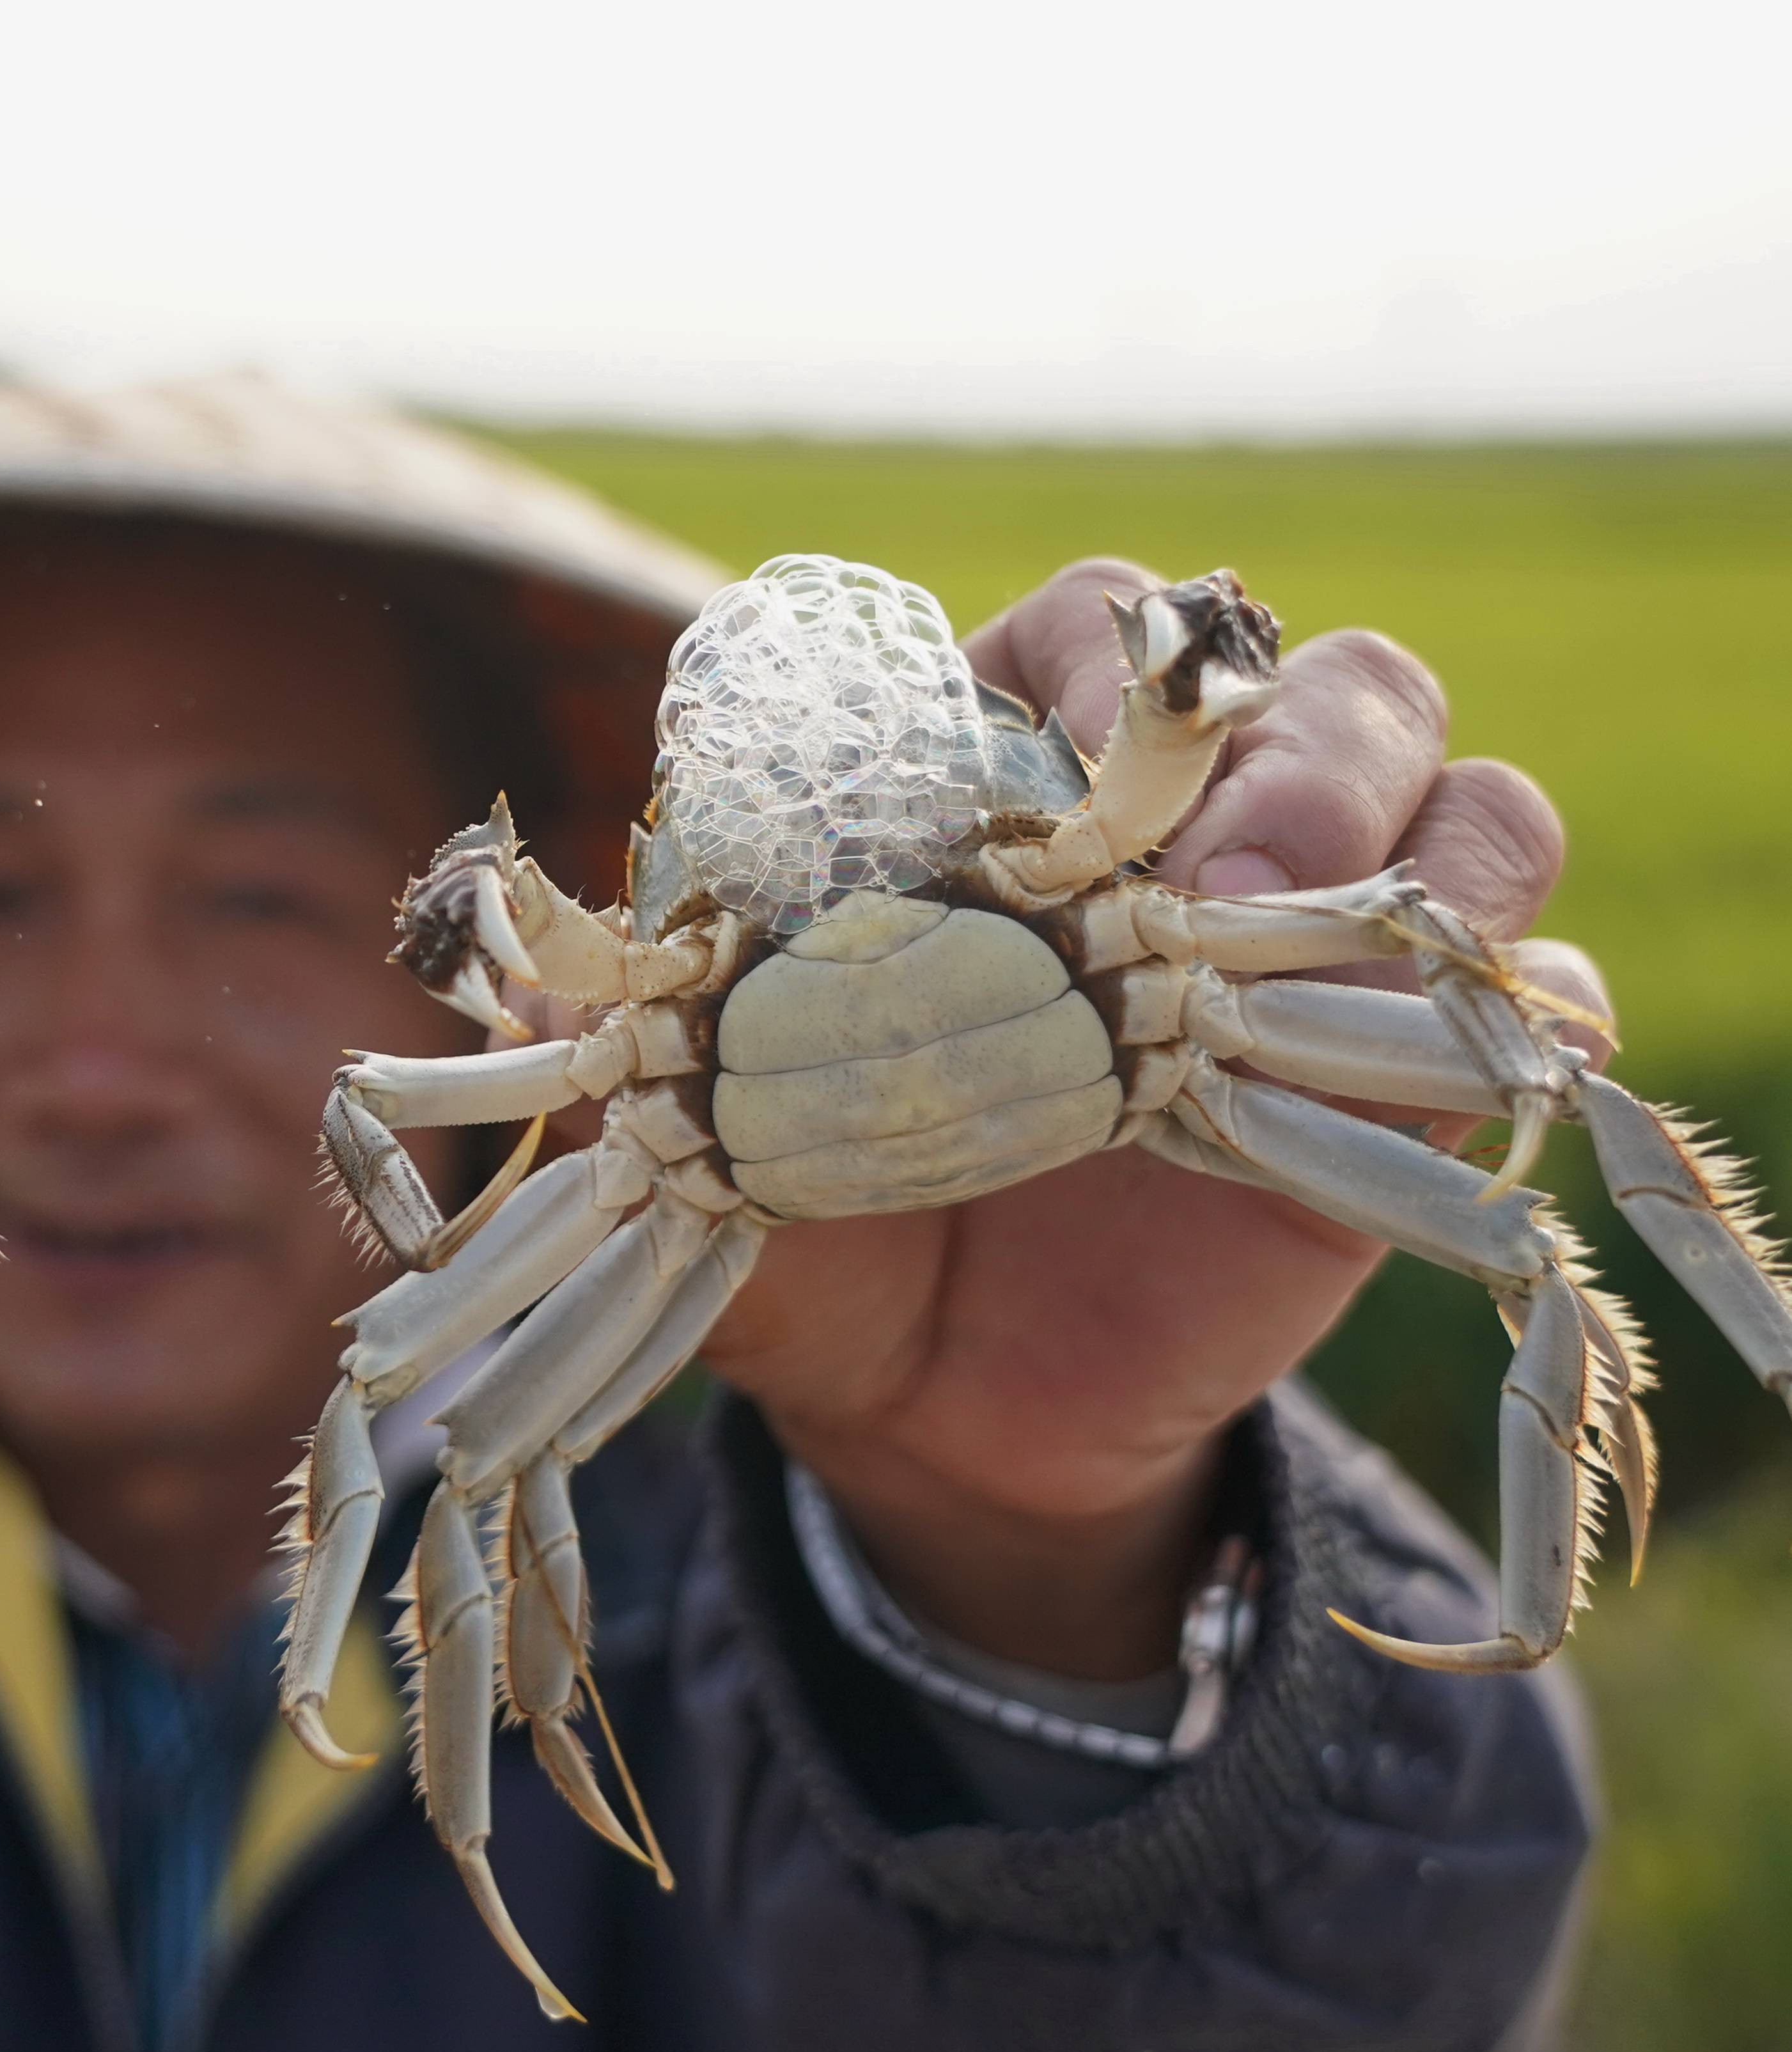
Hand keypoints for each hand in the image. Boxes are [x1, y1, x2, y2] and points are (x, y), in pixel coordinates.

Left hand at [700, 557, 1596, 1678]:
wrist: (926, 1416)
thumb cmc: (814, 1229)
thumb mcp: (696, 1138)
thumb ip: (621, 1042)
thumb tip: (522, 971)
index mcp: (1004, 797)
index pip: (1085, 635)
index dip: (1091, 661)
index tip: (1050, 759)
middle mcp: (1172, 837)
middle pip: (1300, 677)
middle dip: (1277, 738)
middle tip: (1203, 868)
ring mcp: (1302, 948)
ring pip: (1447, 783)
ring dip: (1405, 822)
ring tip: (1285, 921)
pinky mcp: (1397, 1072)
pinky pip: (1529, 982)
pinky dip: (1515, 984)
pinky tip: (1455, 1031)